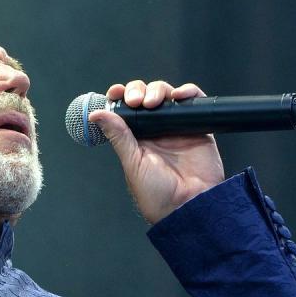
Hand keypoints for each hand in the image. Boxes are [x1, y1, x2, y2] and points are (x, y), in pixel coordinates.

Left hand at [88, 80, 225, 223]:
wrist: (188, 206)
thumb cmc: (157, 194)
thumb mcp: (132, 163)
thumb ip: (118, 136)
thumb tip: (96, 114)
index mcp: (136, 138)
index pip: (126, 110)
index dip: (120, 97)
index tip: (115, 92)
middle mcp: (156, 130)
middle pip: (145, 96)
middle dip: (138, 91)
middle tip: (135, 101)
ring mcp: (177, 127)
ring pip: (166, 95)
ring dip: (158, 90)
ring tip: (153, 102)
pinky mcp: (199, 126)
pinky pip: (194, 102)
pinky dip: (188, 92)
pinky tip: (179, 95)